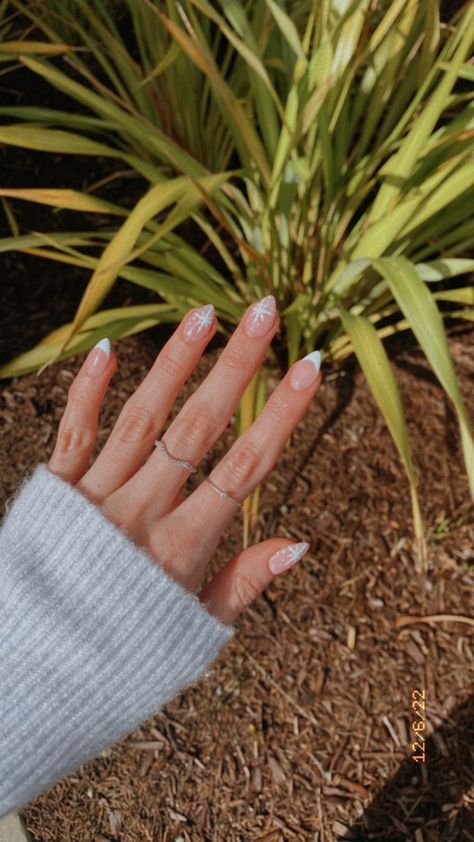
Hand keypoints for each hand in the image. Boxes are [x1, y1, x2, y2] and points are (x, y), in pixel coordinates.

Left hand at [47, 296, 321, 624]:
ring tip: (203, 314)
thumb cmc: (123, 656)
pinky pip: (72, 433)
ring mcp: (93, 498)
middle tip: (263, 311)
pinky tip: (106, 348)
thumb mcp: (193, 632)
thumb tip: (300, 543)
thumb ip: (244, 584)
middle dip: (236, 365)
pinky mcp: (53, 494)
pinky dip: (87, 391)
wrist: (33, 674)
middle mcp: (139, 512)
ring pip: (141, 418)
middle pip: (198, 427)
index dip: (282, 414)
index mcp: (181, 549)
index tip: (311, 366)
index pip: (245, 468)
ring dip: (173, 363)